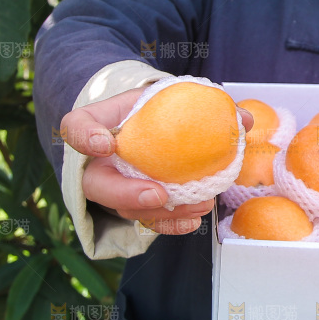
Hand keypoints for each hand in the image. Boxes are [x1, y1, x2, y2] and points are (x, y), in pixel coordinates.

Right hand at [60, 86, 253, 234]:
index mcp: (95, 124)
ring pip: (125, 209)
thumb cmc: (155, 108)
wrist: (148, 125)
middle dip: (125, 194)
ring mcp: (112, 188)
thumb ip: (204, 103)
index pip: (76, 127)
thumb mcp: (170, 95)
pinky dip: (170, 225)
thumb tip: (242, 118)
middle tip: (157, 194)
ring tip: (195, 205)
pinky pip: (146, 222)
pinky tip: (193, 222)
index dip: (85, 137)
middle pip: (96, 185)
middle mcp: (96, 162)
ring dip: (161, 212)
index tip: (105, 143)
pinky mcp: (132, 206)